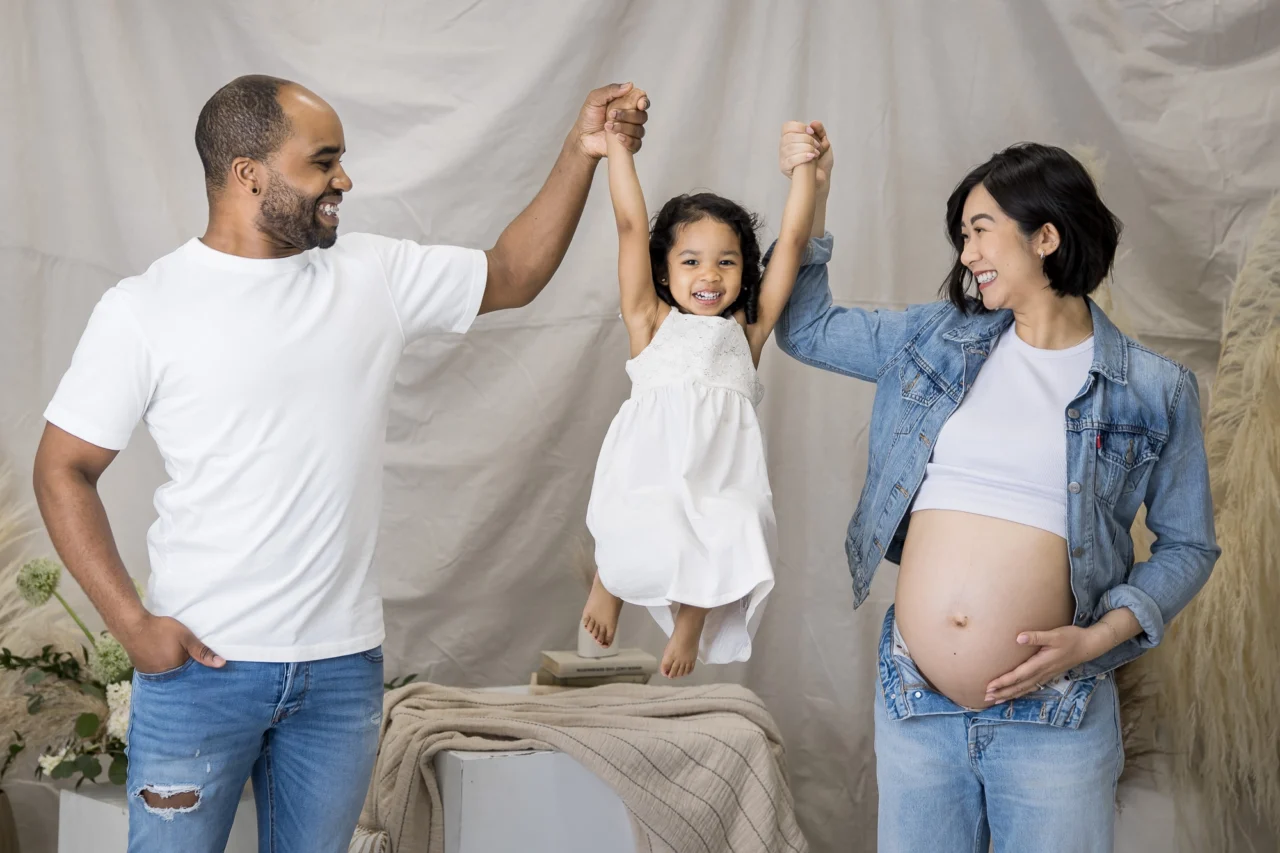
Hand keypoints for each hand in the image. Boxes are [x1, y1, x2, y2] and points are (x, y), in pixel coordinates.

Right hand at [121, 613, 224, 673]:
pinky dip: (164, 668)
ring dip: (175, 671)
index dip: (199, 672)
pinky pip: (158, 673)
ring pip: (169, 675)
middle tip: (191, 663)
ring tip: (179, 662)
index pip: (192, 676)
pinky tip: (166, 659)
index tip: (207, 671)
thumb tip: (221, 664)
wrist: (132, 626)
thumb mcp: (186, 637)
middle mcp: (163, 677)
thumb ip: (202, 651)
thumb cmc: (161, 630)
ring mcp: (151, 675)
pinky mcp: (143, 670)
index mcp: (176, 670)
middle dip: (187, 673)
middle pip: (180, 677)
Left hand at [573, 82, 648, 159]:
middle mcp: (632, 117)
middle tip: (611, 115)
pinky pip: (637, 144)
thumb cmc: (589, 117)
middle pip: (642, 116)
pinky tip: (618, 137)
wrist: (583, 137)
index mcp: (626, 104)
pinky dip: (628, 140)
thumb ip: (611, 90)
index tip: (639, 104)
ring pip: (639, 130)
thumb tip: (629, 85)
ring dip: (624, 128)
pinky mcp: (629, 145)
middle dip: (628, 115)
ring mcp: (631, 132)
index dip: (644, 102)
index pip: (642, 101)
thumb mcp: (595, 98)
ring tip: (608, 127)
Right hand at [779, 120, 832, 189]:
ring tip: (816, 153)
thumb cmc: (821, 161)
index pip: (787, 127)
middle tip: (817, 146)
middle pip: (789, 136)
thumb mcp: (823, 142)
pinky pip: (790, 159)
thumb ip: (819, 131)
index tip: (811, 131)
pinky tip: (812, 157)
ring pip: (789, 147)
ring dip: (806, 148)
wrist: (822, 178)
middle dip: (806, 139)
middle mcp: (784, 146)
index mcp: (791, 138)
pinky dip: (803, 157)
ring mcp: (783, 157)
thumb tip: (814, 123)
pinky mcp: (784, 168)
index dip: (799, 127)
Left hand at [984, 625, 1101, 702]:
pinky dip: (1021, 693)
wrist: (1088, 646)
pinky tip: (1015, 695)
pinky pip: (1032, 687)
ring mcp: (1046, 675)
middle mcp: (1042, 672)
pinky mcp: (1049, 675)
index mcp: (1041, 663)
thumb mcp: (1055, 634)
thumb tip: (1018, 637)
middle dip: (1002, 692)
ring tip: (995, 700)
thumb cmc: (1071, 638)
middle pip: (1019, 686)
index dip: (1003, 682)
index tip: (990, 686)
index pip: (1018, 675)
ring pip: (1025, 689)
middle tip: (986, 697)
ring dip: (1010, 695)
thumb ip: (1037, 636)